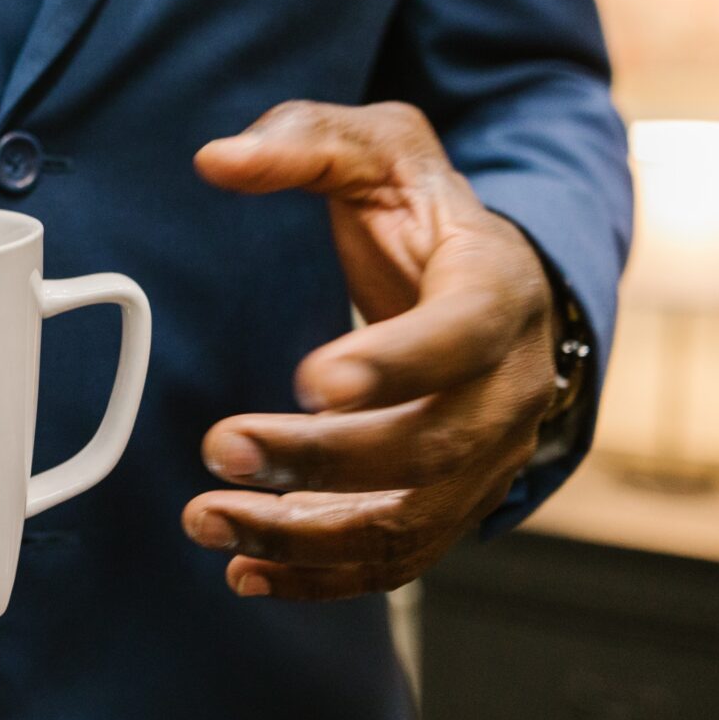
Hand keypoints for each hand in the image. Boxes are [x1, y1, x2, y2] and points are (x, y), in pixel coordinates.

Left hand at [184, 101, 557, 600]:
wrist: (498, 280)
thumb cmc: (427, 213)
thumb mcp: (379, 149)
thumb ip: (303, 143)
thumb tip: (218, 159)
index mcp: (498, 290)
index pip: (459, 336)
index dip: (391, 365)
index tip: (309, 380)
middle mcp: (509, 388)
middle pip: (428, 447)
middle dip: (319, 461)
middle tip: (221, 449)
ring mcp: (487, 458)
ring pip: (407, 521)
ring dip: (304, 536)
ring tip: (209, 519)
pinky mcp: (452, 503)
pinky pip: (395, 559)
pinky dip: (321, 577)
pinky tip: (245, 569)